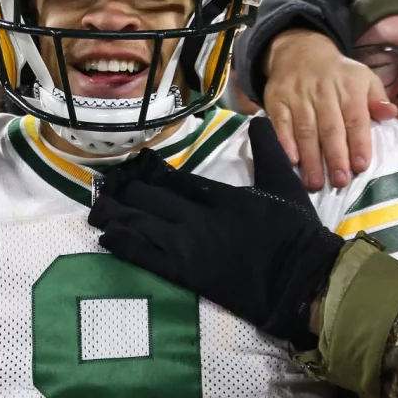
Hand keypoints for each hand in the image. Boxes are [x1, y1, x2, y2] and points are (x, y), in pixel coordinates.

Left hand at [91, 117, 341, 346]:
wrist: (301, 278)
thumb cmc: (296, 232)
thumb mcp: (285, 181)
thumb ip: (268, 150)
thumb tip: (259, 119)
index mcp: (219, 194)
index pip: (176, 179)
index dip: (152, 172)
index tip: (135, 165)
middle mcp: (196, 216)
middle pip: (151, 198)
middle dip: (128, 191)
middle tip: (108, 186)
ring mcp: (188, 246)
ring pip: (142, 224)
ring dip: (116, 214)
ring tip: (96, 207)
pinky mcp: (185, 274)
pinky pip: (146, 257)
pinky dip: (124, 245)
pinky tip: (106, 237)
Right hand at [261, 29, 397, 191]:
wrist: (301, 51)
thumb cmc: (339, 75)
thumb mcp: (364, 78)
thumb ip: (377, 98)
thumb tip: (391, 113)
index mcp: (349, 87)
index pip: (355, 118)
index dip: (358, 143)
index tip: (360, 166)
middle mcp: (323, 92)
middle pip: (330, 128)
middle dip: (335, 157)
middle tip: (340, 182)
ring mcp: (298, 96)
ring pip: (306, 130)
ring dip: (311, 158)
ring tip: (315, 182)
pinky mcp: (277, 100)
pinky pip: (280, 123)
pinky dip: (285, 142)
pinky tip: (292, 160)